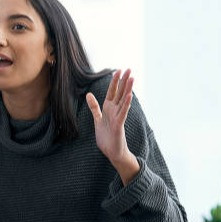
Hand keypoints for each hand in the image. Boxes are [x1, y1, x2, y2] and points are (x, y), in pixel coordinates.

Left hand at [86, 69, 139, 184]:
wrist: (112, 152)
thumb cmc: (107, 137)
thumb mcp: (98, 119)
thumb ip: (94, 107)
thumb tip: (88, 94)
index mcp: (109, 109)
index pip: (112, 92)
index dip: (114, 81)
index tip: (117, 70)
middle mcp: (115, 111)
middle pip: (120, 93)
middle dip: (123, 81)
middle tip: (129, 69)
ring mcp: (118, 117)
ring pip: (124, 100)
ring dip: (127, 89)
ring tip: (132, 78)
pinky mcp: (119, 125)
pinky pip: (123, 112)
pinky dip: (126, 104)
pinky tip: (129, 95)